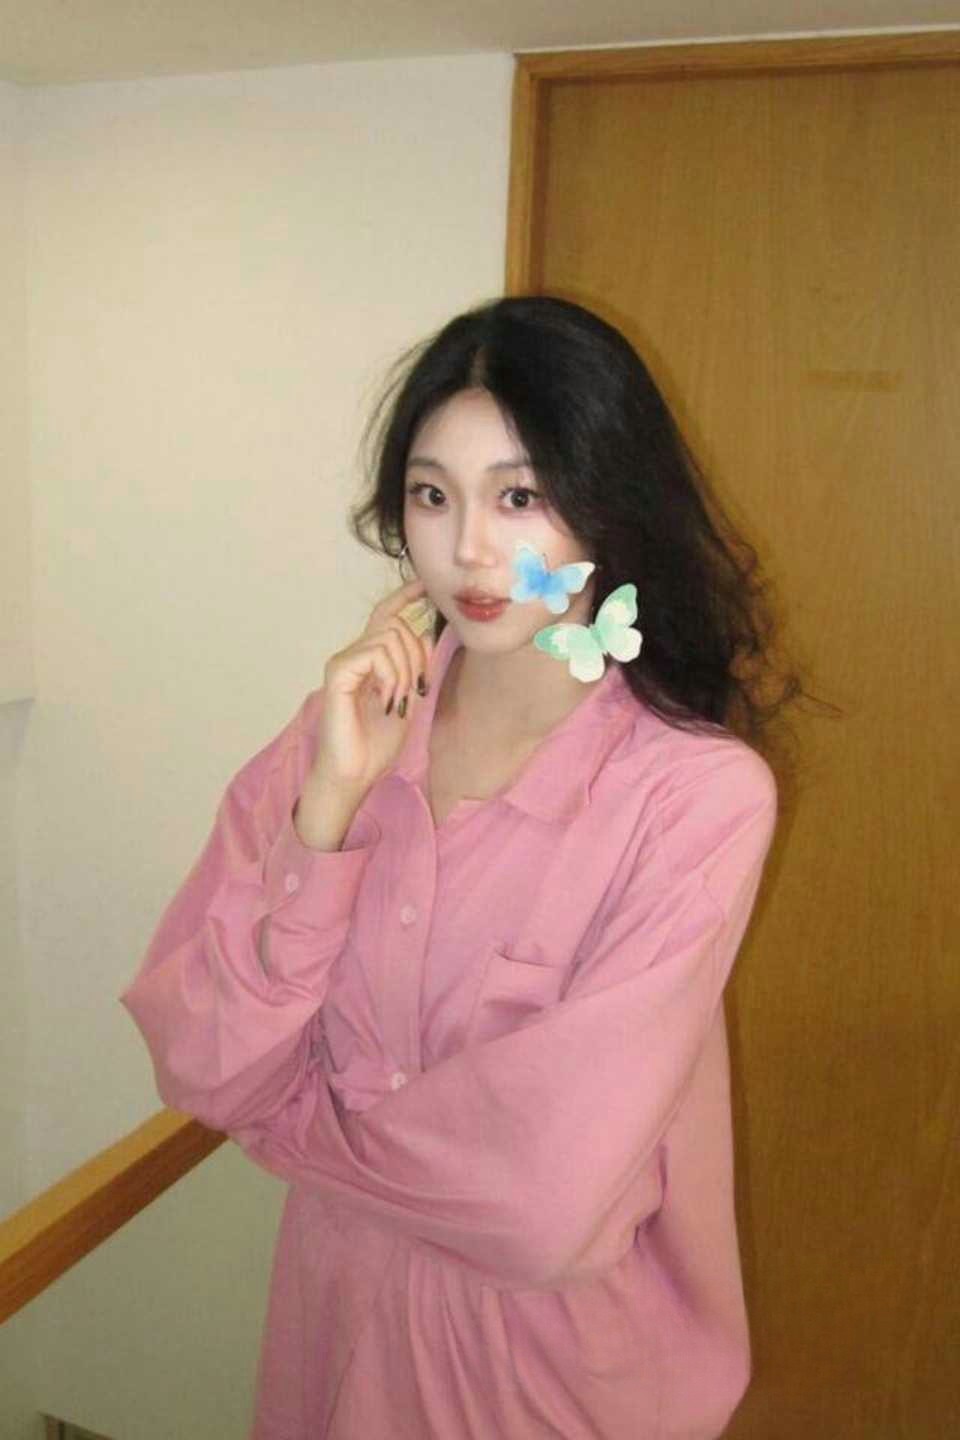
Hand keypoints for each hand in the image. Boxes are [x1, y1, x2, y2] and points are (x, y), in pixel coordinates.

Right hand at [313, 577, 436, 792]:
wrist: (354, 774)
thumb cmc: (376, 745)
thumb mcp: (408, 700)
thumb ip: (415, 669)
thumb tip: (426, 634)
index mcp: (370, 661)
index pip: (386, 616)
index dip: (405, 597)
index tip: (425, 586)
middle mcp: (354, 656)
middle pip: (395, 625)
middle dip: (416, 655)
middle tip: (413, 690)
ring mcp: (343, 662)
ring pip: (389, 636)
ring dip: (405, 669)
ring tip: (398, 699)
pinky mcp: (338, 672)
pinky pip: (375, 653)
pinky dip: (390, 675)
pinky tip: (387, 699)